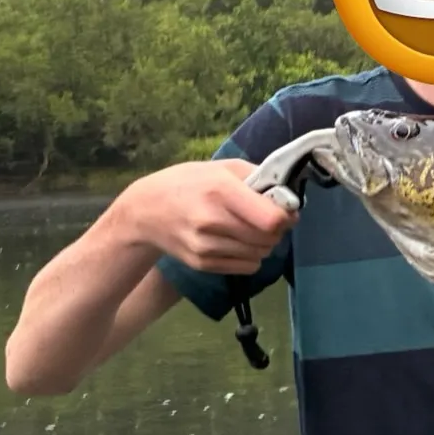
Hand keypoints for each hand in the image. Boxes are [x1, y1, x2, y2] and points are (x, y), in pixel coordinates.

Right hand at [119, 159, 295, 275]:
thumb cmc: (189, 182)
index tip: (285, 209)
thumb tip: (288, 194)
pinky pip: (247, 267)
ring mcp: (205, 247)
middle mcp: (212, 222)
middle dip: (278, 229)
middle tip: (270, 218)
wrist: (145, 211)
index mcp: (221, 191)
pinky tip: (239, 242)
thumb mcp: (223, 167)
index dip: (285, 216)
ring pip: (260, 254)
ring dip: (265, 243)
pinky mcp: (202, 264)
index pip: (270, 219)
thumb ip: (258, 177)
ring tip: (252, 228)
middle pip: (268, 238)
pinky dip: (251, 256)